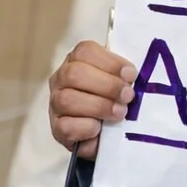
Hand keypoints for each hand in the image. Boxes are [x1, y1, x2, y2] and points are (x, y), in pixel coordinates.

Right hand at [48, 40, 136, 160]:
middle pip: (74, 74)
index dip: (111, 62)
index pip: (85, 51)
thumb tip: (131, 75)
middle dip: (107, 85)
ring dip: (99, 107)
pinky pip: (66, 127)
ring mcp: (55, 104)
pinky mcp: (57, 129)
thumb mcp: (121, 81)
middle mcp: (61, 79)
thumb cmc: (115, 99)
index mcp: (77, 61)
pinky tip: (100, 129)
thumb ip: (124, 74)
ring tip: (119, 113)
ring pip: (67, 100)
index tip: (131, 75)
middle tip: (128, 96)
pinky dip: (86, 127)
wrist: (106, 135)